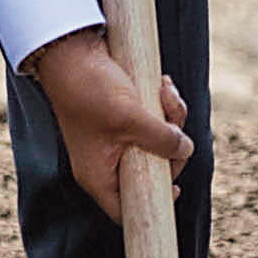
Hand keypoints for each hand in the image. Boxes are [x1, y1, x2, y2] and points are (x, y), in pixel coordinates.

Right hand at [22, 26, 191, 194]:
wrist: (71, 48)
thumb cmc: (89, 89)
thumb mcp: (131, 118)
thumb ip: (162, 139)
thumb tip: (186, 148)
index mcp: (98, 173)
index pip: (124, 209)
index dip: (151, 205)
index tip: (174, 189)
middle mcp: (106, 159)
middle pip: (151, 171)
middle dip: (170, 145)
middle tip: (174, 124)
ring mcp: (115, 137)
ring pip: (157, 140)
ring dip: (170, 116)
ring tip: (165, 92)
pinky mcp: (123, 115)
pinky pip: (153, 119)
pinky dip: (162, 103)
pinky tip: (162, 84)